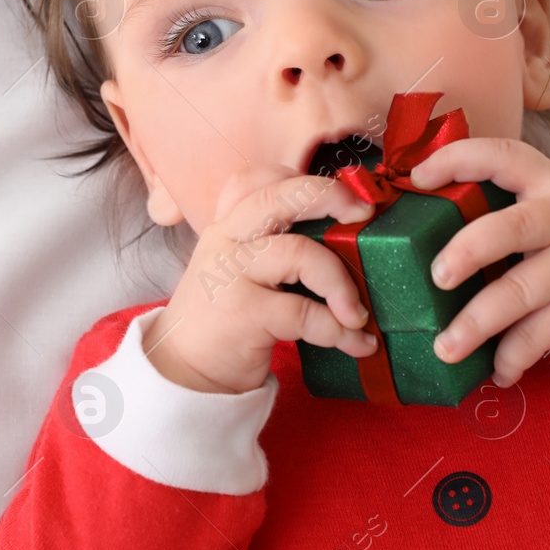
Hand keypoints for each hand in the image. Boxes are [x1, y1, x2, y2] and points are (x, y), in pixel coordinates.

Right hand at [145, 166, 379, 394]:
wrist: (184, 372)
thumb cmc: (224, 318)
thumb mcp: (237, 270)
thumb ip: (273, 248)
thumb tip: (349, 241)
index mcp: (227, 226)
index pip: (257, 179)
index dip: (303, 177)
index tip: (345, 195)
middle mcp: (226, 241)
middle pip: (279, 196)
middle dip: (329, 196)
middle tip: (364, 215)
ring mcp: (232, 275)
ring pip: (300, 253)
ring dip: (341, 284)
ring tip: (359, 314)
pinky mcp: (243, 314)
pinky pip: (304, 313)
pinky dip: (338, 330)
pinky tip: (356, 342)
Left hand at [408, 138, 549, 386]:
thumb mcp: (547, 205)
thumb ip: (500, 207)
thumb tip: (417, 228)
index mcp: (546, 182)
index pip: (503, 157)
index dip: (459, 160)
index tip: (418, 178)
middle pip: (513, 229)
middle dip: (469, 251)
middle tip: (438, 277)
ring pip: (520, 292)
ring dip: (477, 324)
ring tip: (445, 348)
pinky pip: (539, 335)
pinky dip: (512, 356)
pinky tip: (495, 369)